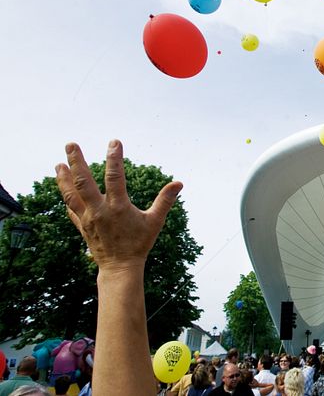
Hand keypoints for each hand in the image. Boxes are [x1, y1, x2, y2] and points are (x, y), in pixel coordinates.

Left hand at [55, 140, 181, 271]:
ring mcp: (87, 218)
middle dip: (77, 161)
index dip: (114, 158)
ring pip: (71, 194)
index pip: (115, 176)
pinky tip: (65, 190)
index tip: (114, 142)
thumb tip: (179, 183)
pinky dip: (67, 199)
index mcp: (118, 207)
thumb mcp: (155, 221)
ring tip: (58, 164)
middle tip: (70, 145)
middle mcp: (99, 210)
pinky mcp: (82, 226)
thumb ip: (164, 200)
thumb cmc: (139, 243)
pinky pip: (71, 210)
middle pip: (83, 181)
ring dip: (63, 178)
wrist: (120, 267)